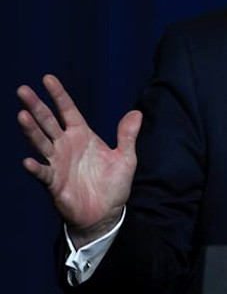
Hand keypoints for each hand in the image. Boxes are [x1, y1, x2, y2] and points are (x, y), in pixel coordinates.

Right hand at [17, 74, 141, 247]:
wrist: (106, 213)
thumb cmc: (114, 185)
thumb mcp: (126, 157)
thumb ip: (127, 135)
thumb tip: (137, 112)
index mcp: (82, 136)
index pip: (68, 111)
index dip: (59, 95)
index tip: (47, 79)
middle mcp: (66, 146)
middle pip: (48, 122)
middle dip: (36, 106)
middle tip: (22, 90)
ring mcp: (57, 163)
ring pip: (41, 142)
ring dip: (31, 130)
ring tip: (22, 115)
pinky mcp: (54, 183)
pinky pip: (43, 173)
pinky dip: (36, 167)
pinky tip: (29, 161)